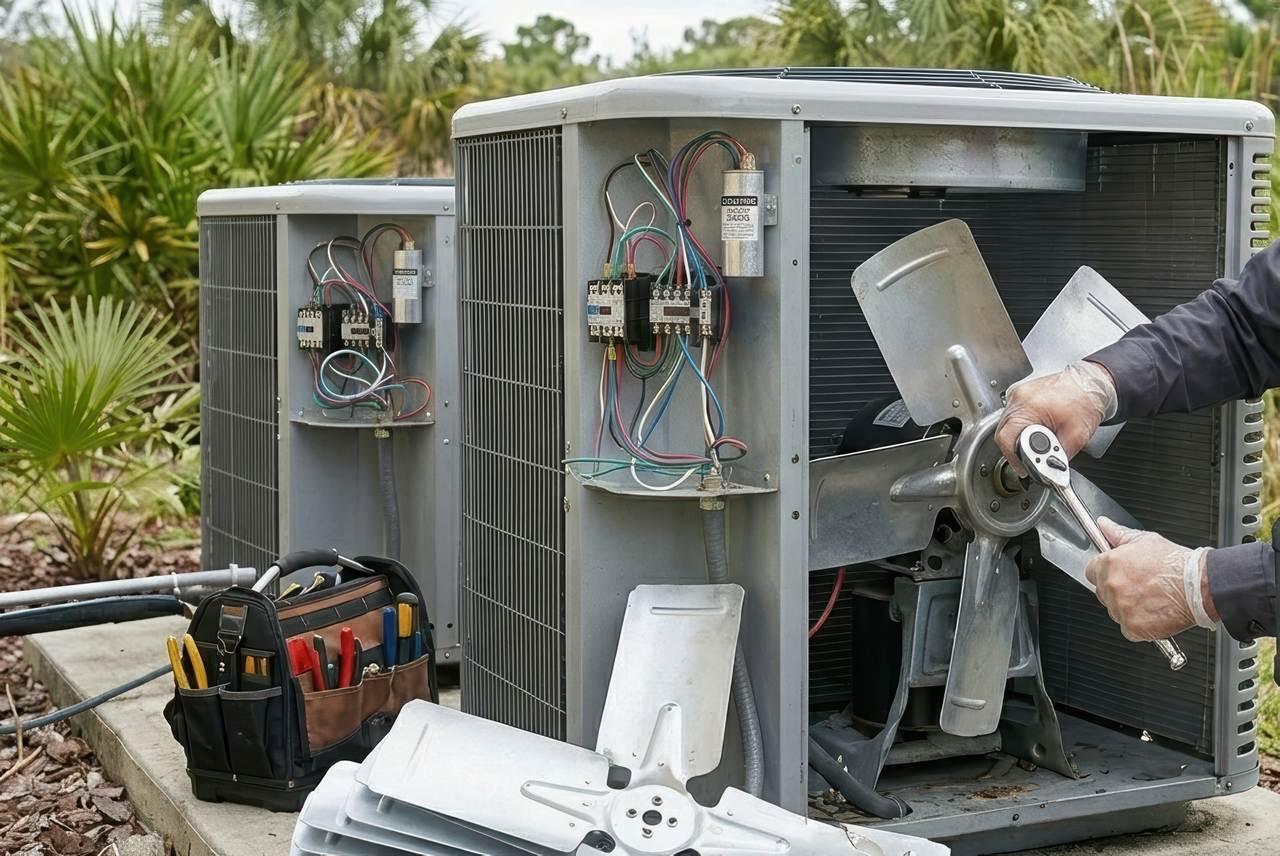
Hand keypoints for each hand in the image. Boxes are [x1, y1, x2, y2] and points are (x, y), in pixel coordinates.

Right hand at [995, 361, 1116, 473]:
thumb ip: (1060, 457)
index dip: (1014, 457)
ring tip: (1037, 442)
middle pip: (1003, 432)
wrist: (1092, 382)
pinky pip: (1012, 414)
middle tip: (1029, 460)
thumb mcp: (1077, 436)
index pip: (1007, 439)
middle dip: (1015, 449)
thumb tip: (1049, 471)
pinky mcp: (1021, 393)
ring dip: (1017, 437)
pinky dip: (1021, 426)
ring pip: (1006, 424)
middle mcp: (1019, 398)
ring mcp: (1018, 393)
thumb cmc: (1087, 402)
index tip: (1024, 468)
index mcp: (1029, 407)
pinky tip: (1035, 429)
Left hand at [1085, 517, 1216, 640]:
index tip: (1118, 573)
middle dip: (1117, 589)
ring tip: (1150, 598)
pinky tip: (1154, 612)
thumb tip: (1104, 525)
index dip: (1104, 572)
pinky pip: (1128, 628)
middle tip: (1140, 586)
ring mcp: (1120, 608)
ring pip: (1115, 611)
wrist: (1201, 586)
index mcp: (1110, 564)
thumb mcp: (1146, 540)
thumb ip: (1118, 534)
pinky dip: (1139, 624)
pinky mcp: (1133, 627)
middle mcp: (1111, 586)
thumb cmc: (1177, 564)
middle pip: (1102, 592)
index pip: (1091, 571)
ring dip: (1127, 607)